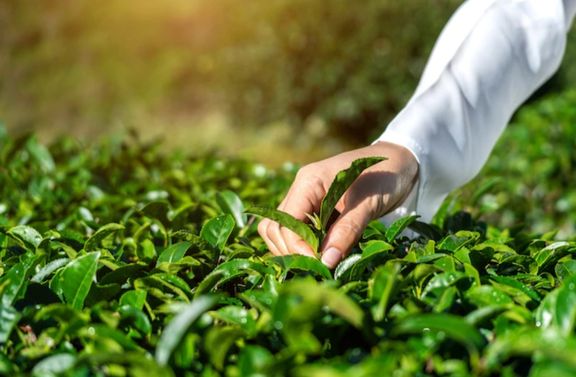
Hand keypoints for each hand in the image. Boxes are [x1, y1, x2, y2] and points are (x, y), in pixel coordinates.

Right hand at [257, 141, 418, 267]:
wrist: (399, 163)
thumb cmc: (384, 177)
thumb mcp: (368, 204)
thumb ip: (346, 231)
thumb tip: (326, 261)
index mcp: (308, 182)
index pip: (285, 222)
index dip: (297, 247)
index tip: (320, 264)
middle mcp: (300, 190)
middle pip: (275, 228)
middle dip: (291, 251)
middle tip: (318, 267)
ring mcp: (304, 200)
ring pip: (280, 231)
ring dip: (293, 250)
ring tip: (319, 263)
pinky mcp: (313, 210)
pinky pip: (297, 231)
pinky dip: (304, 246)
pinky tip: (323, 255)